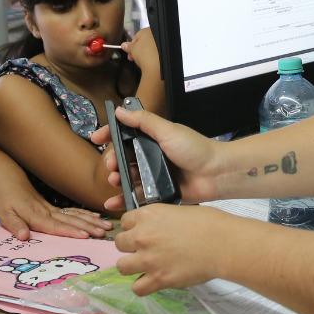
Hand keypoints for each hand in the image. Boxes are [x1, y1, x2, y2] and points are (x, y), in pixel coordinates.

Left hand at [0, 173, 111, 240]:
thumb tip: (24, 236)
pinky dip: (86, 214)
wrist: (9, 180)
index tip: (84, 236)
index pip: (55, 226)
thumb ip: (15, 225)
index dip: (70, 231)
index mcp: (36, 216)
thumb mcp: (4, 214)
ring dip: (91, 221)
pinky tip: (97, 217)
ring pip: (75, 215)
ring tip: (106, 227)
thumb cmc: (6, 199)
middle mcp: (48, 212)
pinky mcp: (54, 207)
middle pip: (71, 221)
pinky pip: (73, 211)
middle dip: (88, 227)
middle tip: (103, 233)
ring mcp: (53, 209)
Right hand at [90, 104, 220, 209]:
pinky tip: (113, 202)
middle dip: (112, 161)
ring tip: (116, 180)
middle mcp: (151, 156)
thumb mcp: (168, 130)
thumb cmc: (195, 149)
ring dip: (117, 179)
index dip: (109, 135)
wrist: (216, 174)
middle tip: (111, 166)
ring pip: (128, 178)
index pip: (125, 134)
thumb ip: (144, 121)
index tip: (96, 138)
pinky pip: (137, 197)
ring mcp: (154, 175)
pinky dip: (124, 200)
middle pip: (123, 158)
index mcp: (152, 139)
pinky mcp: (158, 193)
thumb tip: (119, 110)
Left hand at [114, 204, 240, 294]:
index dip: (133, 228)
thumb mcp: (179, 210)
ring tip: (145, 267)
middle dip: (130, 247)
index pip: (125, 221)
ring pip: (122, 266)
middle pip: (119, 243)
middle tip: (145, 249)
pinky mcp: (158, 279)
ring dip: (132, 266)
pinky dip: (143, 286)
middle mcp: (142, 236)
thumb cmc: (208, 222)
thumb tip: (160, 228)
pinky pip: (137, 288)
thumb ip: (162, 220)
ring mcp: (148, 259)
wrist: (222, 243)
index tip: (143, 232)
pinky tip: (152, 281)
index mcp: (148, 215)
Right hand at [122, 28, 159, 76]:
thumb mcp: (132, 50)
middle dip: (138, 50)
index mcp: (148, 30)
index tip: (129, 53)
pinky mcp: (167, 50)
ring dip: (145, 53)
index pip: (136, 36)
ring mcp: (163, 42)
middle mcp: (157, 33)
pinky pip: (158, 52)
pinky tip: (150, 62)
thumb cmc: (144, 54)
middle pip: (144, 42)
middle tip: (133, 58)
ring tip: (141, 61)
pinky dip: (153, 56)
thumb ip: (128, 46)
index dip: (131, 46)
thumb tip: (124, 45)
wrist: (157, 66)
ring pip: (151, 47)